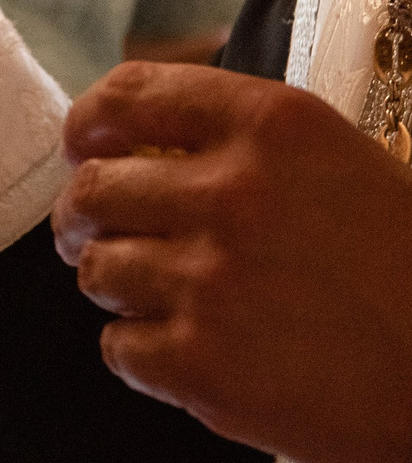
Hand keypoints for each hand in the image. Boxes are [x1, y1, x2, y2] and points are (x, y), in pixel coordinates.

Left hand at [57, 62, 411, 462]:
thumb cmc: (410, 266)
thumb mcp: (344, 164)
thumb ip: (243, 145)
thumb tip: (139, 145)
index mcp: (272, 127)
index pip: (127, 96)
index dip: (88, 125)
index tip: (83, 148)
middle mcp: (231, 194)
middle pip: (92, 190)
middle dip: (83, 217)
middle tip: (96, 236)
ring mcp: (211, 282)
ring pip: (96, 272)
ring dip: (116, 286)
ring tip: (163, 299)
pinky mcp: (203, 366)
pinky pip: (118, 349)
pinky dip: (141, 354)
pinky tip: (190, 354)